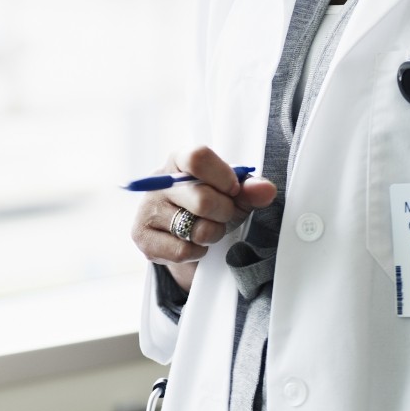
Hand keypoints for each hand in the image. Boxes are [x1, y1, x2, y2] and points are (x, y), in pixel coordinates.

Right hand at [130, 147, 276, 292]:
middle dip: (224, 213)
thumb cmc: (209, 206)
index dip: (223, 176)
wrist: (183, 234)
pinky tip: (192, 244)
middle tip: (222, 214)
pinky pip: (183, 251)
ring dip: (212, 235)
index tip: (233, 189)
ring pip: (196, 230)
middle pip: (203, 200)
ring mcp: (148, 210)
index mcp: (179, 160)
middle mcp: (158, 182)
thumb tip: (265, 190)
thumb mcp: (232, 194)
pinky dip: (197, 252)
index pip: (198, 157)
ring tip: (206, 228)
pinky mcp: (143, 238)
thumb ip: (250, 189)